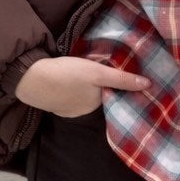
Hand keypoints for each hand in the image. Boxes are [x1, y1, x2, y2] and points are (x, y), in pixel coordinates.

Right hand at [14, 56, 151, 116]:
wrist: (30, 79)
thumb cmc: (67, 73)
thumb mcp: (97, 72)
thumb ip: (122, 79)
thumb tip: (149, 85)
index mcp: (97, 103)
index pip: (114, 95)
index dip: (119, 85)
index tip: (123, 73)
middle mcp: (86, 111)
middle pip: (100, 96)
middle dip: (102, 87)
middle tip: (101, 69)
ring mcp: (69, 110)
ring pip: (85, 98)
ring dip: (86, 89)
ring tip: (86, 73)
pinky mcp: (57, 105)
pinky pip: (71, 98)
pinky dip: (72, 90)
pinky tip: (70, 80)